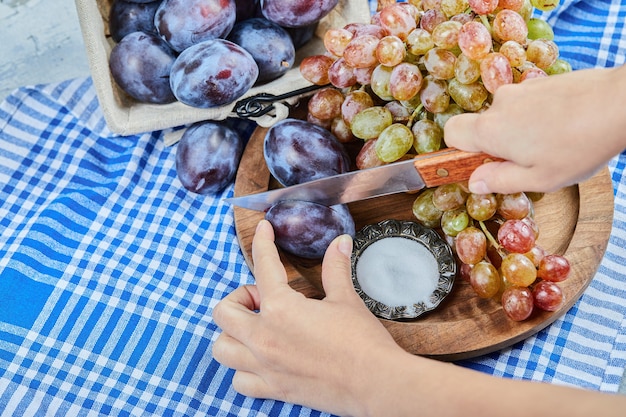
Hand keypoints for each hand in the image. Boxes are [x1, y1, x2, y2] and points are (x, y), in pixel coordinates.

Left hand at [212, 220, 403, 415]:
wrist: (376, 383)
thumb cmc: (363, 342)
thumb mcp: (346, 299)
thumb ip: (335, 269)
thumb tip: (340, 243)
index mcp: (281, 308)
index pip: (263, 266)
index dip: (262, 242)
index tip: (264, 230)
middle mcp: (264, 337)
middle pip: (224, 311)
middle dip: (239, 299)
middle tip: (262, 299)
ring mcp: (265, 366)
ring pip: (222, 348)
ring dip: (233, 334)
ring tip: (256, 328)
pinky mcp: (273, 390)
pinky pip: (239, 382)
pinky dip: (243, 370)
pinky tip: (261, 361)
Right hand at [444, 66, 625, 193]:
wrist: (618, 104)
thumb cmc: (578, 146)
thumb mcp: (538, 179)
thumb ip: (500, 180)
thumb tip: (475, 182)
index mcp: (491, 130)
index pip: (451, 133)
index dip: (458, 150)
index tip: (478, 163)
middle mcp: (500, 104)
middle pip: (482, 126)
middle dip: (497, 144)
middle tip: (526, 160)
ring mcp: (522, 89)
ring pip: (507, 114)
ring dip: (520, 130)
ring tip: (552, 144)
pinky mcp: (542, 81)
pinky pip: (527, 103)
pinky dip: (538, 115)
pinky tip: (563, 127)